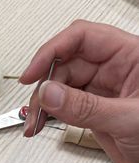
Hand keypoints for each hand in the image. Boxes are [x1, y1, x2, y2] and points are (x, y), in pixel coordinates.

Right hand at [21, 21, 138, 162]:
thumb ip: (86, 107)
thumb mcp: (127, 119)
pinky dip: (48, 114)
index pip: (83, 38)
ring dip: (42, 103)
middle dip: (45, 85)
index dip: (54, 50)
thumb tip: (49, 93)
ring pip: (61, 86)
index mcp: (130, 56)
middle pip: (67, 64)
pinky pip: (64, 105)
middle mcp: (114, 69)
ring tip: (34, 123)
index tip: (34, 72)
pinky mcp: (93, 110)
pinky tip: (40, 123)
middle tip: (36, 108)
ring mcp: (102, 90)